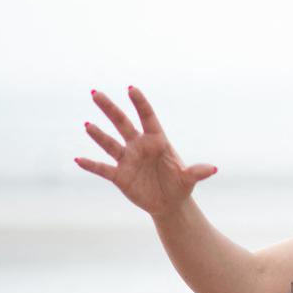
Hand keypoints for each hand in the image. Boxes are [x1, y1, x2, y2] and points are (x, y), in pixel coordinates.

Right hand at [74, 86, 217, 216]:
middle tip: (95, 93)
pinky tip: (78, 159)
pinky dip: (91, 165)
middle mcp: (139, 146)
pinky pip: (102, 168)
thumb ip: (197, 172)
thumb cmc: (179, 185)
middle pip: (122, 123)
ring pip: (110, 143)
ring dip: (98, 135)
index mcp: (157, 141)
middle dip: (110, 109)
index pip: (147, 117)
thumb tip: (213, 169)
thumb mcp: (189, 179)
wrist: (169, 204)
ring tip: (87, 125)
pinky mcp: (119, 176)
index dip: (140, 103)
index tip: (131, 88)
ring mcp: (127, 159)